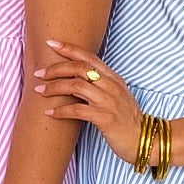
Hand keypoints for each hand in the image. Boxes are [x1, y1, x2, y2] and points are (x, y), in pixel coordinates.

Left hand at [33, 39, 141, 163]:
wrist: (145, 139)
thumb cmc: (127, 120)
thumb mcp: (116, 97)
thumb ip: (100, 86)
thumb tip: (75, 82)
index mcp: (114, 78)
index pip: (89, 57)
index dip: (69, 48)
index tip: (51, 43)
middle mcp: (112, 86)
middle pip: (79, 68)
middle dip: (56, 69)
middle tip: (39, 73)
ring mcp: (109, 101)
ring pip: (76, 86)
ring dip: (54, 87)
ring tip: (39, 91)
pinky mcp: (105, 118)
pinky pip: (77, 110)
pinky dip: (61, 110)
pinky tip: (50, 112)